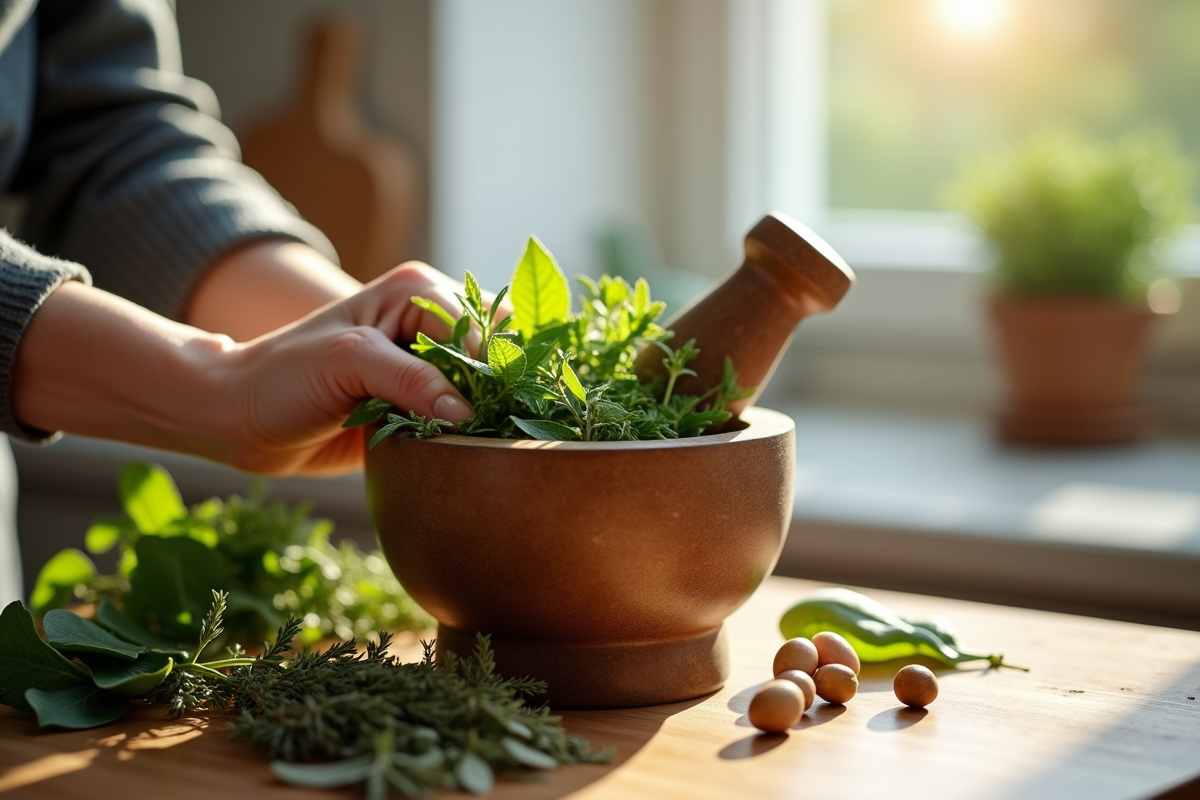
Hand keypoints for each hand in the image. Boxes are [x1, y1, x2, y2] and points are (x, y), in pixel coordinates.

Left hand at [221, 262, 504, 474]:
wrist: (242, 420)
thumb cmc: (283, 378)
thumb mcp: (347, 363)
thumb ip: (411, 380)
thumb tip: (467, 414)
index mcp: (418, 292)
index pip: (484, 326)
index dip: (493, 369)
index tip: (491, 412)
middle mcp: (431, 323)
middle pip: (497, 353)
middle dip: (499, 391)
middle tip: (490, 429)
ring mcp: (428, 366)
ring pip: (487, 389)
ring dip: (487, 416)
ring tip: (479, 443)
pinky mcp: (422, 404)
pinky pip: (465, 418)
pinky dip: (470, 434)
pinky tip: (466, 450)